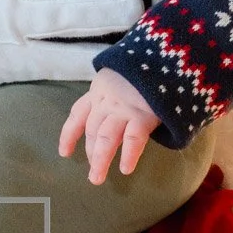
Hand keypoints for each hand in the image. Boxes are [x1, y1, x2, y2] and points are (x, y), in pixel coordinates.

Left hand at [58, 67, 160, 184]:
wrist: (168, 54)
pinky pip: (132, 139)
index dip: (69, 134)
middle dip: (90, 153)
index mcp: (99, 90)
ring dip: (100, 160)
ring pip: (106, 138)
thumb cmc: (149, 66)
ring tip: (96, 179)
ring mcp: (124, 108)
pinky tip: (125, 169)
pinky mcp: (144, 114)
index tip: (64, 152)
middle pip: (91, 130)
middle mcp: (107, 100)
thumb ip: (117, 92)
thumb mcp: (124, 74)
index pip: (78, 113)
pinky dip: (128, 155)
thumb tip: (116, 115)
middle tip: (92, 175)